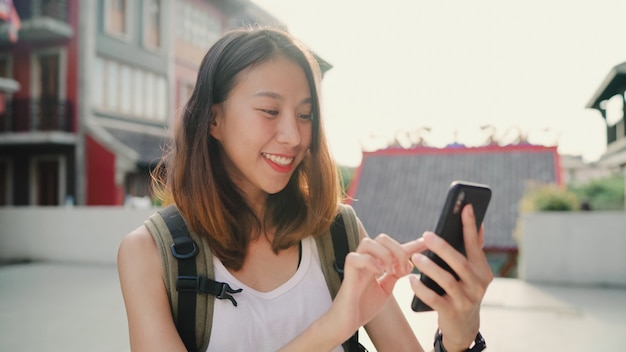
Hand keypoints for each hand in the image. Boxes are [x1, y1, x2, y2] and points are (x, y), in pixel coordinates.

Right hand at [328, 234, 424, 343]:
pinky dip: (370, 261)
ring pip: (368, 242)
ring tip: (390, 271)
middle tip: (403, 270)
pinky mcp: (348, 274)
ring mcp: (356, 265)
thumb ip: (395, 275)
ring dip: (385, 254)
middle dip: (398, 250)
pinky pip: (355, 257)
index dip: (412, 245)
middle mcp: (365, 260)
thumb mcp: (386, 289)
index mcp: (376, 263)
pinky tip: (379, 272)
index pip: (395, 248)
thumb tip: (410, 264)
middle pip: (382, 238)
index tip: (427, 243)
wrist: (347, 324)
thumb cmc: (363, 306)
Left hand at [409, 204, 492, 351]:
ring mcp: (466, 300)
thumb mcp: (472, 272)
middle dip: (443, 247)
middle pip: (459, 262)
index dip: (470, 226)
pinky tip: (411, 280)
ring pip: (447, 280)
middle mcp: (478, 285)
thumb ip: (473, 249)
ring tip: (415, 258)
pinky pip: (434, 299)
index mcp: (482, 271)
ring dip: (430, 267)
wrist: (464, 327)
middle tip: (427, 234)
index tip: (466, 207)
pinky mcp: (452, 312)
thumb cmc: (464, 290)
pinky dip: (422, 289)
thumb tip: (477, 221)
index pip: (476, 245)